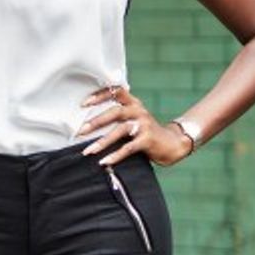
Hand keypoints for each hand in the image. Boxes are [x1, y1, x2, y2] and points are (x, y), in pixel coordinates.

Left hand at [76, 83, 192, 166]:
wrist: (173, 143)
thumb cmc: (146, 133)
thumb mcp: (134, 120)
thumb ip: (118, 117)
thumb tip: (88, 125)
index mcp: (134, 103)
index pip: (116, 92)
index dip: (99, 95)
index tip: (83, 103)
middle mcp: (139, 111)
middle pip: (115, 112)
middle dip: (96, 122)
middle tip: (80, 131)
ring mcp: (144, 125)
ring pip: (120, 130)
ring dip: (103, 141)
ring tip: (88, 150)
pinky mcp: (148, 140)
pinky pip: (129, 147)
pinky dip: (115, 155)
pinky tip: (104, 161)